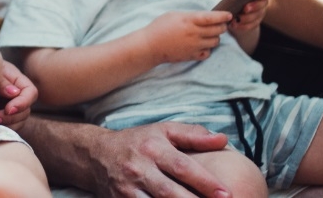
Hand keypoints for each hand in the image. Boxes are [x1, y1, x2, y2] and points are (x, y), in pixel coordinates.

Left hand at [0, 60, 36, 130]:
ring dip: (6, 125)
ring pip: (18, 122)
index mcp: (17, 81)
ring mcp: (8, 108)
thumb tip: (14, 93)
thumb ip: (1, 82)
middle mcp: (16, 96)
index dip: (23, 103)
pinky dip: (0, 129)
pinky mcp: (0, 118)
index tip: (8, 110)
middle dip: (11, 118)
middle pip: (26, 111)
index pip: (31, 93)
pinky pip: (7, 128)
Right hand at [67, 121, 229, 196]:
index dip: (205, 182)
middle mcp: (140, 169)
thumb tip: (223, 139)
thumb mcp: (163, 131)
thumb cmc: (138, 142)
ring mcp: (128, 189)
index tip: (226, 193)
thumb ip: (193, 135)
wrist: (96, 155)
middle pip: (170, 192)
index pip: (182, 167)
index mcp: (153, 149)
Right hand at [143, 11, 230, 63]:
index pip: (212, 18)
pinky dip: (208, 48)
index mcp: (189, 21)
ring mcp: (194, 46)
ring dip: (215, 37)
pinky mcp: (192, 56)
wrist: (150, 46)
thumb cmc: (160, 27)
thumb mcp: (175, 15)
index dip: (223, 16)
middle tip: (221, 24)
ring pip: (215, 42)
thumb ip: (192, 16)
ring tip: (210, 34)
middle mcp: (194, 33)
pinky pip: (208, 53)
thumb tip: (206, 17)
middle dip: (222, 26)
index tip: (229, 15)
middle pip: (218, 30)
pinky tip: (202, 45)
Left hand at [221, 0, 271, 32]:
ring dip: (246, 18)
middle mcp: (262, 2)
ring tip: (236, 18)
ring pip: (256, 16)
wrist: (231, 8)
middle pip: (262, 5)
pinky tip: (235, 24)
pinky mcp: (254, 22)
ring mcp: (259, 13)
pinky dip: (243, 26)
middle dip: (254, 7)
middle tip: (245, 8)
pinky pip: (251, 25)